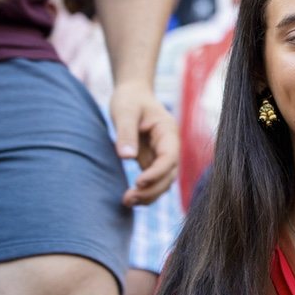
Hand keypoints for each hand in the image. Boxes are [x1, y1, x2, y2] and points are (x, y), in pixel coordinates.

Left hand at [110, 83, 178, 205]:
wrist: (133, 93)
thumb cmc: (130, 99)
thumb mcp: (124, 111)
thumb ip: (126, 132)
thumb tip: (126, 157)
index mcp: (168, 132)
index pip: (169, 157)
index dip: (157, 172)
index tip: (138, 182)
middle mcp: (170, 146)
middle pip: (170, 174)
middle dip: (153, 189)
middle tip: (128, 199)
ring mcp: (163, 155)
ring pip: (164, 181)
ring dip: (150, 194)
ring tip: (127, 201)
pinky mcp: (153, 160)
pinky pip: (154, 181)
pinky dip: (145, 191)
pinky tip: (130, 198)